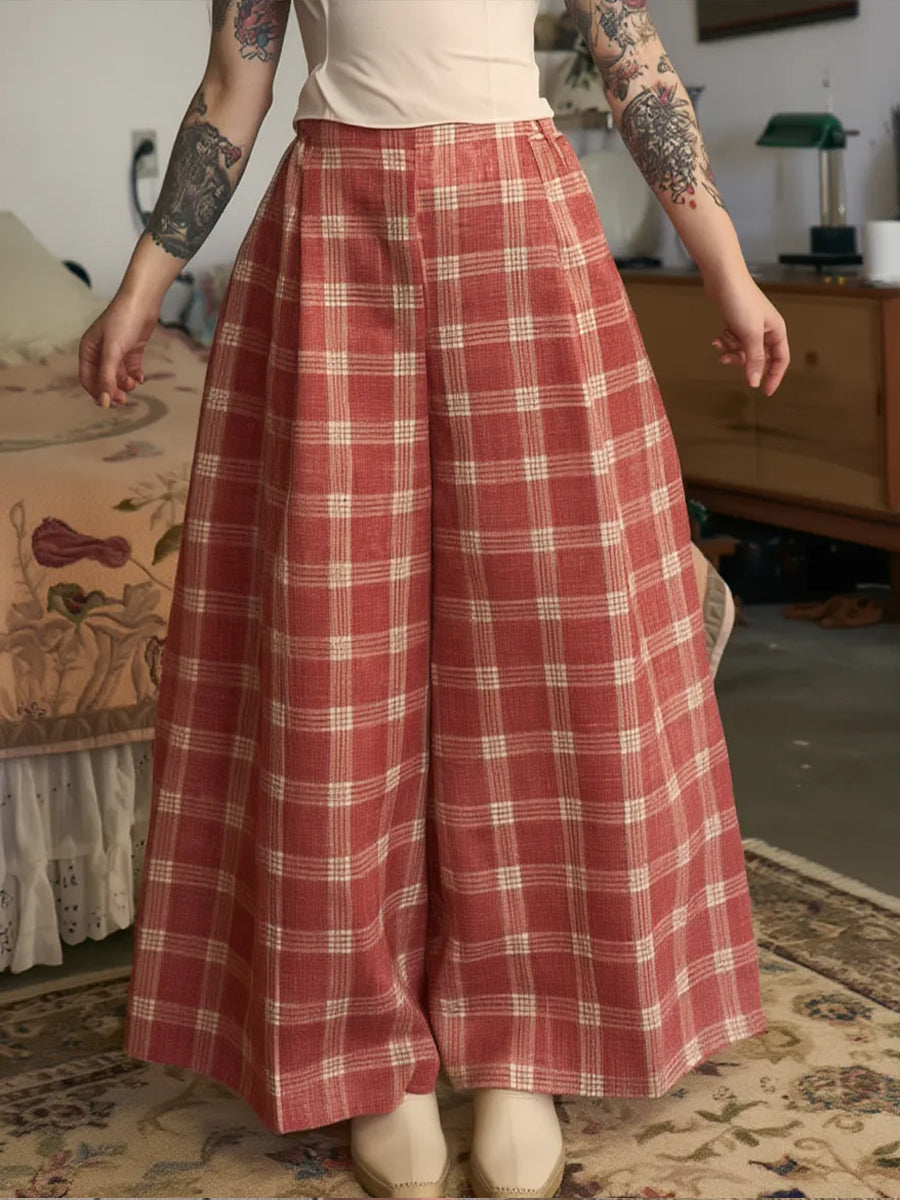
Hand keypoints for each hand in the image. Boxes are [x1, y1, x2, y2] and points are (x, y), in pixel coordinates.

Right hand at [79, 291, 159, 407]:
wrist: (143, 301)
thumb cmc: (123, 321)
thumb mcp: (112, 351)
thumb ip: (107, 377)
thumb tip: (104, 401)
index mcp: (88, 349)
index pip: (88, 378)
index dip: (97, 392)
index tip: (109, 404)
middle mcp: (100, 351)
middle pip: (103, 379)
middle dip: (112, 390)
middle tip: (123, 399)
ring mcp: (116, 351)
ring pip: (118, 376)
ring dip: (124, 383)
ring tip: (133, 383)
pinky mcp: (131, 349)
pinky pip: (131, 369)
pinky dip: (135, 375)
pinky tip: (140, 378)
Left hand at [704, 269, 789, 395]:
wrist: (723, 278)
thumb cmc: (741, 301)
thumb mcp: (750, 335)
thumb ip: (754, 360)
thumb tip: (755, 382)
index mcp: (776, 331)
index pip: (780, 360)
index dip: (774, 376)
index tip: (764, 392)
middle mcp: (765, 330)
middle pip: (759, 358)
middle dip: (743, 362)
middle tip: (728, 361)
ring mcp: (750, 327)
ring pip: (743, 351)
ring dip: (731, 352)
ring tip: (719, 346)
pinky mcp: (736, 323)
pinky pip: (733, 342)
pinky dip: (725, 343)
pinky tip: (716, 339)